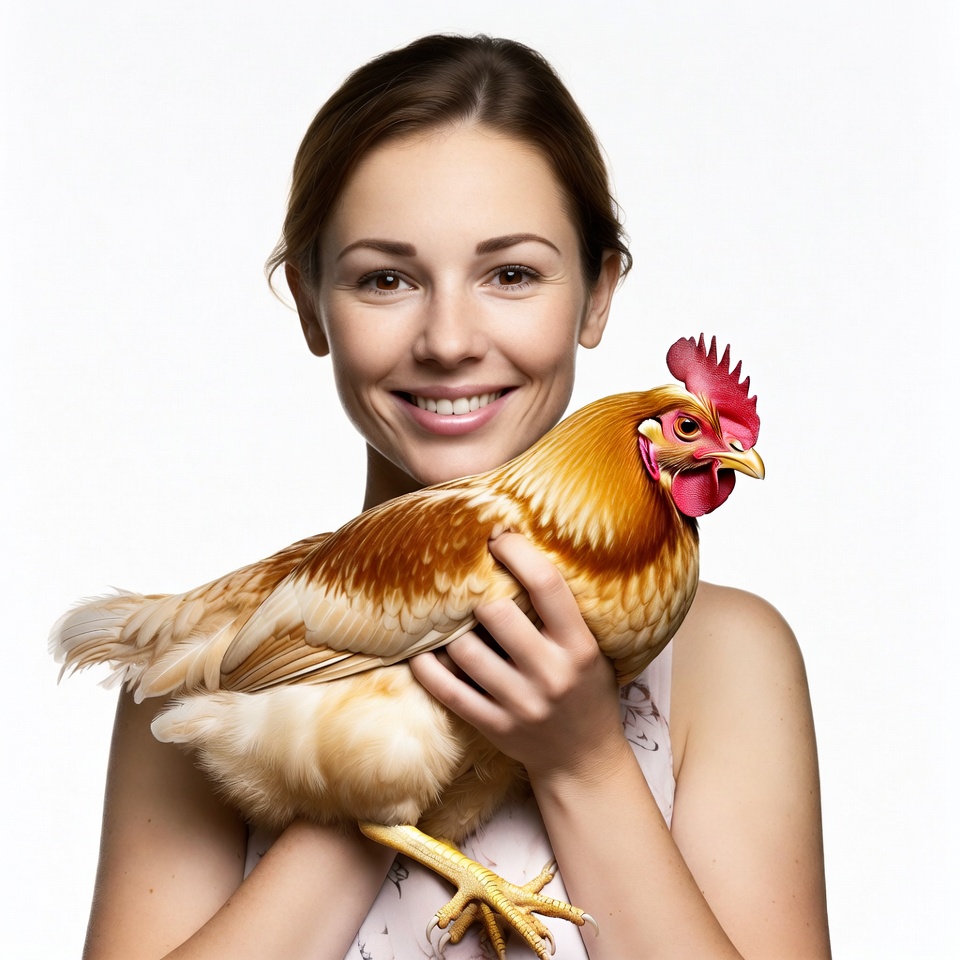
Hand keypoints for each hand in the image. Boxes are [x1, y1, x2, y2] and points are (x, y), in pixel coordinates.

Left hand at [410, 533, 626, 782]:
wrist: (584, 760)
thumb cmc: (586, 691)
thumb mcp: (591, 649)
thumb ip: (562, 613)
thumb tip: (518, 555)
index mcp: (578, 646)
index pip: (545, 584)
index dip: (515, 552)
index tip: (497, 537)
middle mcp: (550, 674)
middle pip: (496, 614)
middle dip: (477, 594)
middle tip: (467, 581)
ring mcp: (520, 704)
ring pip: (464, 651)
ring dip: (450, 631)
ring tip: (446, 615)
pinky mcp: (494, 727)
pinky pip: (447, 690)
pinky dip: (427, 667)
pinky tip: (422, 651)